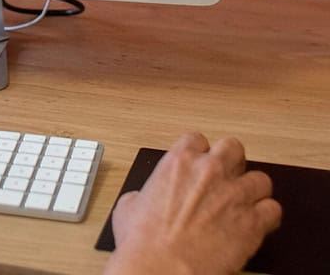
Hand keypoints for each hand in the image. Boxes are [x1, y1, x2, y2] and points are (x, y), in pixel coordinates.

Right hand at [105, 133, 281, 274]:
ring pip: (260, 179)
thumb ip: (145, 193)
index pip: (196, 139)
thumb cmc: (142, 241)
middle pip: (233, 148)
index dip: (198, 153)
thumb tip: (145, 200)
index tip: (198, 164)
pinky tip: (255, 224)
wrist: (160, 268)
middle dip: (230, 163)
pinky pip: (273, 209)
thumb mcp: (128, 206)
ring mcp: (234, 194)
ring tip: (243, 205)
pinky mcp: (253, 222)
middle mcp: (210, 171)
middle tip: (224, 179)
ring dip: (252, 191)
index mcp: (178, 162)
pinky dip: (267, 217)